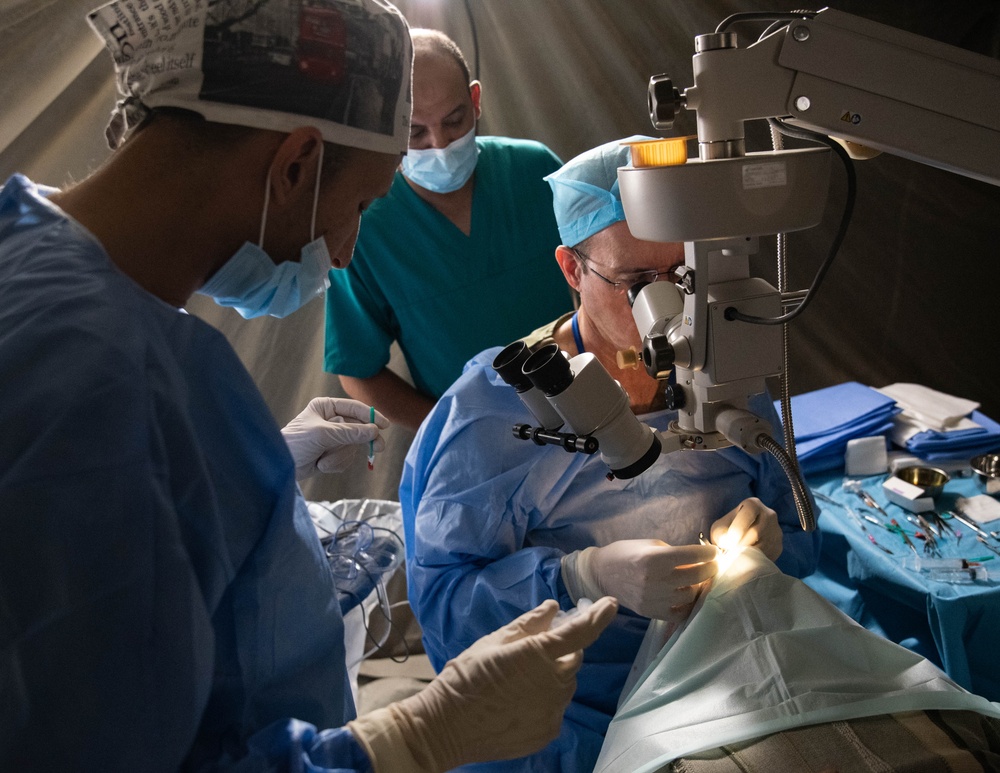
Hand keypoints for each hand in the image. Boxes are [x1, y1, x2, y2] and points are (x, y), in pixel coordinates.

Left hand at [280, 397, 388, 479]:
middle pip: (358, 428)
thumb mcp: (323, 434)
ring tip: (323, 460)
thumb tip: (374, 431)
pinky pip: (345, 458)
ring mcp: (332, 438)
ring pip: (352, 446)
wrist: (279, 466)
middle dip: (362, 440)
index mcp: (326, 407)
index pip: (354, 408)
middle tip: (379, 448)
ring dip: (340, 456)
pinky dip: (335, 464)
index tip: (385, 426)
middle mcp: (330, 420)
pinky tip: (321, 465)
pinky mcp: (331, 454)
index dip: (371, 416)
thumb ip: (350, 432)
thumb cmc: (296, 443)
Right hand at [347, 597, 618, 772]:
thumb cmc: (466, 677)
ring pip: (565, 684)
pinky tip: (517, 701)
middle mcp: (554, 683)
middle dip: (563, 649)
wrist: (447, 727)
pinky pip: (554, 708)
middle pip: (574, 659)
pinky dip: (544, 699)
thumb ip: (528, 624)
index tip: (611, 603)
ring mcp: (553, 711)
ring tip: (518, 679)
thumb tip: (553, 608)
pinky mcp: (548, 731)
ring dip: (553, 675)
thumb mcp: (493, 642)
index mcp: (540, 654)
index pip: (581, 632)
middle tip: (537, 648)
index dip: (599, 616)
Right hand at [562, 540, 716, 622]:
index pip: (692, 556)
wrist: (602, 573)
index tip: (715, 552)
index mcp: (655, 558)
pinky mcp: (651, 612)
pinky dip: (686, 605)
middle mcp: (656, 580)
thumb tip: (697, 561)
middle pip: (696, 576)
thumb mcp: (650, 545)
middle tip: (713, 566)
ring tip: (697, 581)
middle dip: (710, 569)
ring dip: (697, 587)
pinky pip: (679, 613)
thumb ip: (673, 554)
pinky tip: (686, 596)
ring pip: (690, 596)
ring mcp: (654, 599)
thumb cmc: (626, 553)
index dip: (709, 553)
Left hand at [709, 497, 782, 561]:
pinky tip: (745, 561)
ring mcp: (776, 531)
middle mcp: (769, 515)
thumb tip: (727, 542)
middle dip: (740, 545)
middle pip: (755, 532)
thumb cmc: (727, 531)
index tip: (729, 542)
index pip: (748, 513)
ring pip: (763, 546)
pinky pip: (768, 555)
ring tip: (736, 557)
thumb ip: (721, 533)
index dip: (738, 529)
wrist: (739, 542)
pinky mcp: (778, 547)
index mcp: (753, 504)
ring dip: (747, 554)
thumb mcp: (719, 528)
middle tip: (730, 553)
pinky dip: (755, 561)